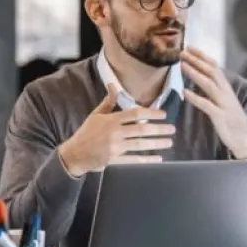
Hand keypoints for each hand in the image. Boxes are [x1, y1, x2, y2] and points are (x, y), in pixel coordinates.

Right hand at [58, 83, 174, 176]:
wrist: (74, 154)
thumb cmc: (86, 133)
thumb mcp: (96, 115)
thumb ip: (108, 101)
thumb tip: (113, 85)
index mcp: (111, 120)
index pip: (135, 114)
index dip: (152, 113)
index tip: (163, 114)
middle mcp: (114, 133)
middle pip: (142, 129)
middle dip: (159, 129)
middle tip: (172, 129)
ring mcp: (115, 148)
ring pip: (141, 145)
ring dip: (157, 143)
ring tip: (169, 142)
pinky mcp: (114, 161)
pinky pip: (134, 160)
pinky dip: (147, 160)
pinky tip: (158, 159)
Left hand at [180, 47, 246, 158]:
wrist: (245, 139)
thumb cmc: (232, 120)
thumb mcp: (224, 101)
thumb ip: (213, 90)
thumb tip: (200, 78)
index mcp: (226, 88)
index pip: (214, 67)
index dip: (202, 56)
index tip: (190, 48)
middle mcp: (225, 92)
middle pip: (211, 72)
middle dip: (197, 61)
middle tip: (182, 52)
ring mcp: (223, 104)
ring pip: (209, 84)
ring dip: (195, 74)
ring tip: (182, 66)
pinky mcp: (220, 116)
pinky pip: (207, 105)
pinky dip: (195, 98)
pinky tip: (185, 92)